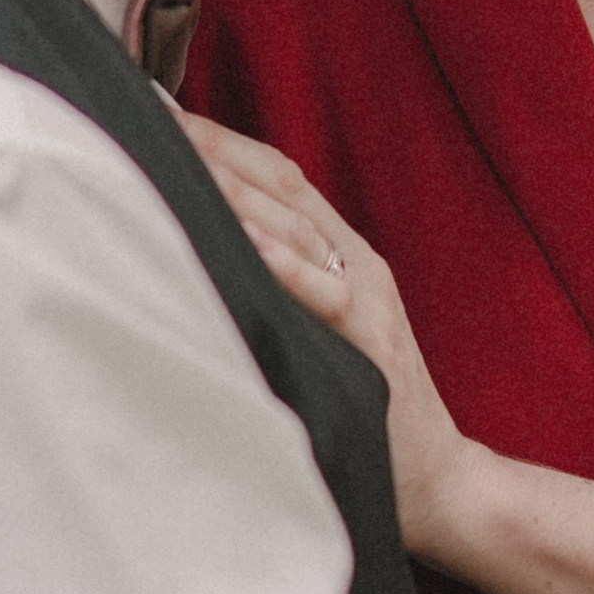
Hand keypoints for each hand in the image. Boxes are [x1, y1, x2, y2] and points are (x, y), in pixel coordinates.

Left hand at [178, 116, 472, 559]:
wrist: (439, 483)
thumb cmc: (366, 414)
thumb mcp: (321, 335)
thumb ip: (281, 289)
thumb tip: (199, 257)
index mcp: (345, 257)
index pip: (281, 176)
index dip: (224, 139)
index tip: (162, 110)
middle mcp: (359, 268)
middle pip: (282, 187)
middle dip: (216, 148)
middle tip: (154, 114)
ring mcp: (369, 305)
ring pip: (298, 230)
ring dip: (236, 190)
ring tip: (182, 155)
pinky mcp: (372, 350)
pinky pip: (327, 297)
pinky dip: (288, 266)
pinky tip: (248, 241)